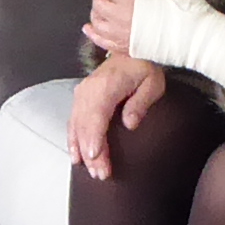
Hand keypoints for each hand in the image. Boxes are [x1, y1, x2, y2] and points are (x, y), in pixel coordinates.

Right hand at [71, 54, 168, 179]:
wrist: (131, 51)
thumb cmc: (142, 66)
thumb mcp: (151, 83)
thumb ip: (140, 103)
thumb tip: (130, 123)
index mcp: (106, 85)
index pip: (96, 116)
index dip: (94, 139)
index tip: (95, 157)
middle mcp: (90, 89)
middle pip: (85, 126)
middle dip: (91, 153)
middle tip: (100, 173)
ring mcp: (83, 93)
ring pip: (77, 126)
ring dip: (82, 149)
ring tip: (91, 170)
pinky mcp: (81, 98)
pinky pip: (73, 121)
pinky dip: (73, 139)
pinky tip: (76, 155)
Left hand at [81, 0, 177, 57]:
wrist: (193, 37)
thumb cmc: (184, 7)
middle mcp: (119, 17)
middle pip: (97, 2)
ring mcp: (120, 35)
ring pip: (96, 21)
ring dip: (96, 11)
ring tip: (103, 5)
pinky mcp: (125, 48)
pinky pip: (101, 41)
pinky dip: (92, 32)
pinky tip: (89, 27)